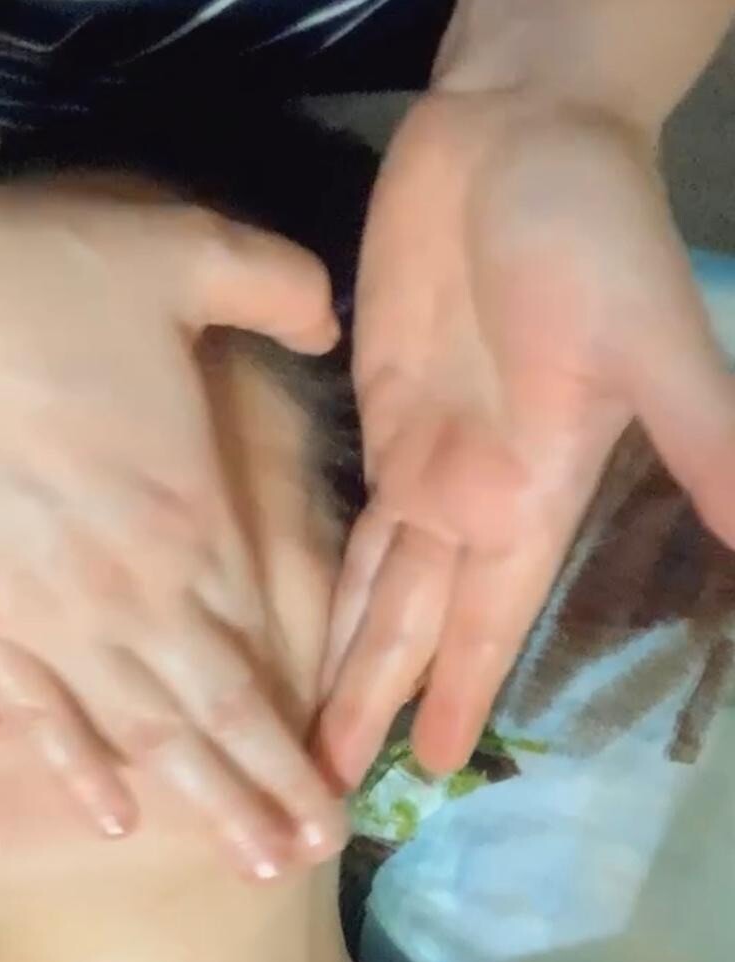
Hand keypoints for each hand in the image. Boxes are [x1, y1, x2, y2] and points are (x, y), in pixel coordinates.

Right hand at [0, 178, 346, 875]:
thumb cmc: (33, 282)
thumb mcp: (183, 250)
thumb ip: (276, 283)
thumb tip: (332, 318)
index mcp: (193, 518)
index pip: (268, 644)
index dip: (307, 715)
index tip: (344, 774)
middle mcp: (135, 593)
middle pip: (220, 713)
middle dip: (272, 789)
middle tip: (313, 854)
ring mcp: (50, 620)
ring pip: (145, 735)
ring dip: (201, 802)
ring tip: (248, 863)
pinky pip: (37, 718)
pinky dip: (79, 772)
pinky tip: (117, 819)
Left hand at [320, 91, 734, 785]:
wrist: (516, 140)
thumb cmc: (588, 232)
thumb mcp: (653, 340)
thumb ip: (707, 442)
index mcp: (530, 496)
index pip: (488, 623)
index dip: (459, 693)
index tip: (427, 770)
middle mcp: (471, 500)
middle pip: (415, 626)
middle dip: (375, 702)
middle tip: (324, 783)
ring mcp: (422, 463)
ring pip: (375, 587)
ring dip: (347, 656)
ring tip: (311, 727)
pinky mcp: (381, 421)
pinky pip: (351, 522)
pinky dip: (329, 574)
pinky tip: (305, 617)